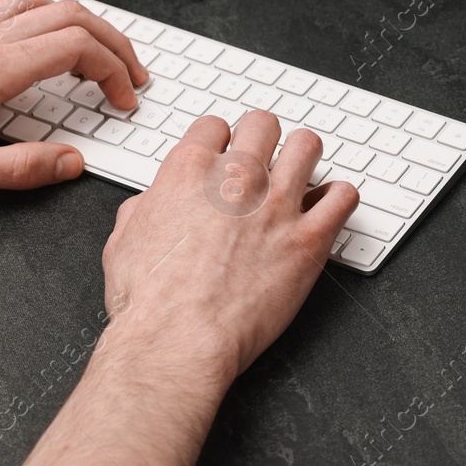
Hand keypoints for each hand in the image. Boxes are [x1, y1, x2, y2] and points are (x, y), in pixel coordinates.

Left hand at [0, 0, 149, 198]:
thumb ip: (20, 169)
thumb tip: (70, 163)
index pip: (79, 48)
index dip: (115, 71)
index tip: (124, 100)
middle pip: (71, 15)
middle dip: (113, 42)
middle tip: (130, 74)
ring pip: (41, 1)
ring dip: (79, 21)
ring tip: (95, 51)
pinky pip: (1, 4)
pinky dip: (33, 13)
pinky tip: (33, 34)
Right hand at [99, 111, 358, 379]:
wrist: (177, 341)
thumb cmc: (149, 304)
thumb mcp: (123, 241)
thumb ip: (143, 209)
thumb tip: (152, 202)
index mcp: (189, 172)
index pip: (213, 126)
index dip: (219, 140)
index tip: (224, 152)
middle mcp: (236, 180)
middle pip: (263, 124)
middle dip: (262, 137)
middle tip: (263, 156)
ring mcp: (276, 207)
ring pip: (307, 146)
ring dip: (303, 156)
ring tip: (300, 171)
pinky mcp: (308, 240)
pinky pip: (342, 197)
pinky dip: (339, 196)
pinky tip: (330, 205)